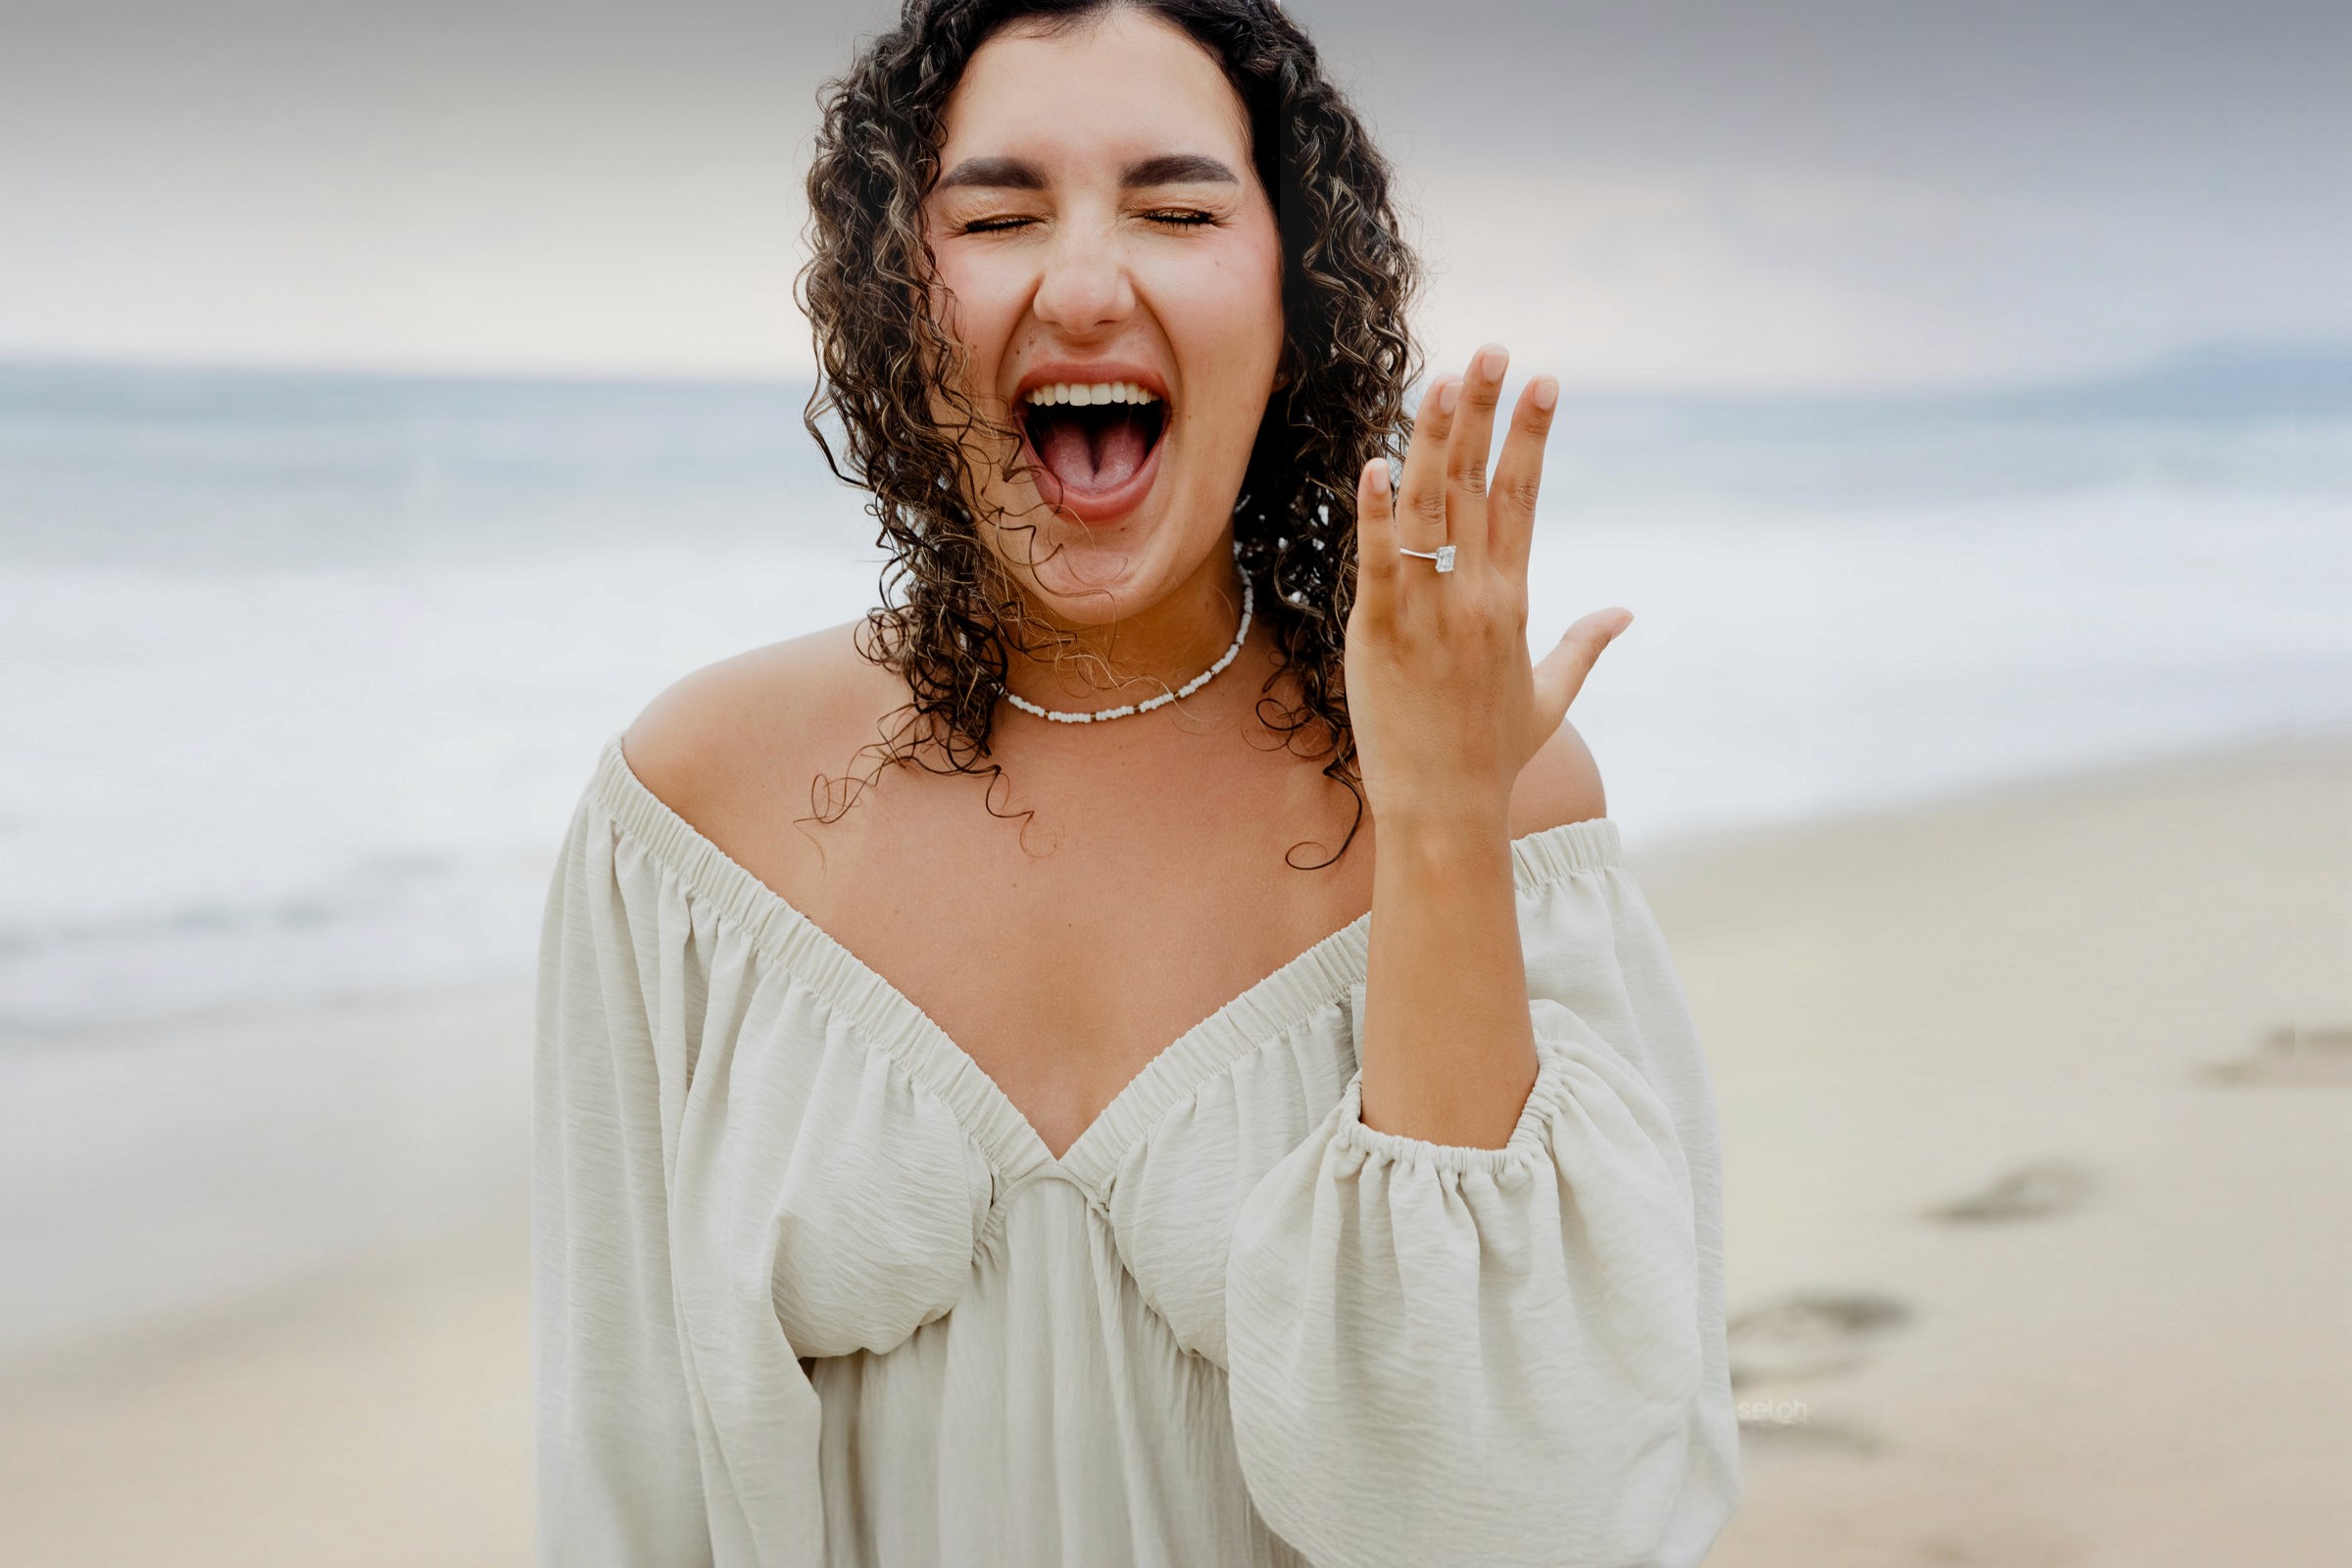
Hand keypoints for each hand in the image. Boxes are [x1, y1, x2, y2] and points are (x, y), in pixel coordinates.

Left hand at [1345, 343, 1631, 829]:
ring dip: (1435, 441)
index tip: (1544, 380)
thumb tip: (1624, 612)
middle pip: (1481, 487)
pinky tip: (1375, 466)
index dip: (1530, 436)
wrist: (1447, 812)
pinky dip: (1376, 514)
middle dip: (1487, 413)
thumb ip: (1584, 646)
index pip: (1523, 499)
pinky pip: (1379, 563)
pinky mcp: (1381, 636)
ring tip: (1442, 380)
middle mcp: (1477, 598)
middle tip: (1494, 349)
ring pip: (1431, 511)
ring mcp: (1431, 614)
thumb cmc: (1491, 759)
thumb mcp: (1549, 698)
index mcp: (1512, 601)